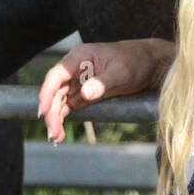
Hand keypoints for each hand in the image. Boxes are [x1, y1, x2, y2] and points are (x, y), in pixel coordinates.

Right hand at [36, 38, 173, 143]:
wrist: (150, 65)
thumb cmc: (136, 61)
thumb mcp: (121, 72)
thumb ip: (102, 83)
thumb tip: (84, 93)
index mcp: (80, 57)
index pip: (57, 74)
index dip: (47, 92)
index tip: (43, 110)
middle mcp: (75, 68)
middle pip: (55, 91)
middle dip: (51, 112)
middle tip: (52, 132)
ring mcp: (78, 81)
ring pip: (60, 101)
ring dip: (56, 119)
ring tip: (56, 138)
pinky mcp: (84, 93)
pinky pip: (69, 107)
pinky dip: (64, 119)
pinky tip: (61, 133)